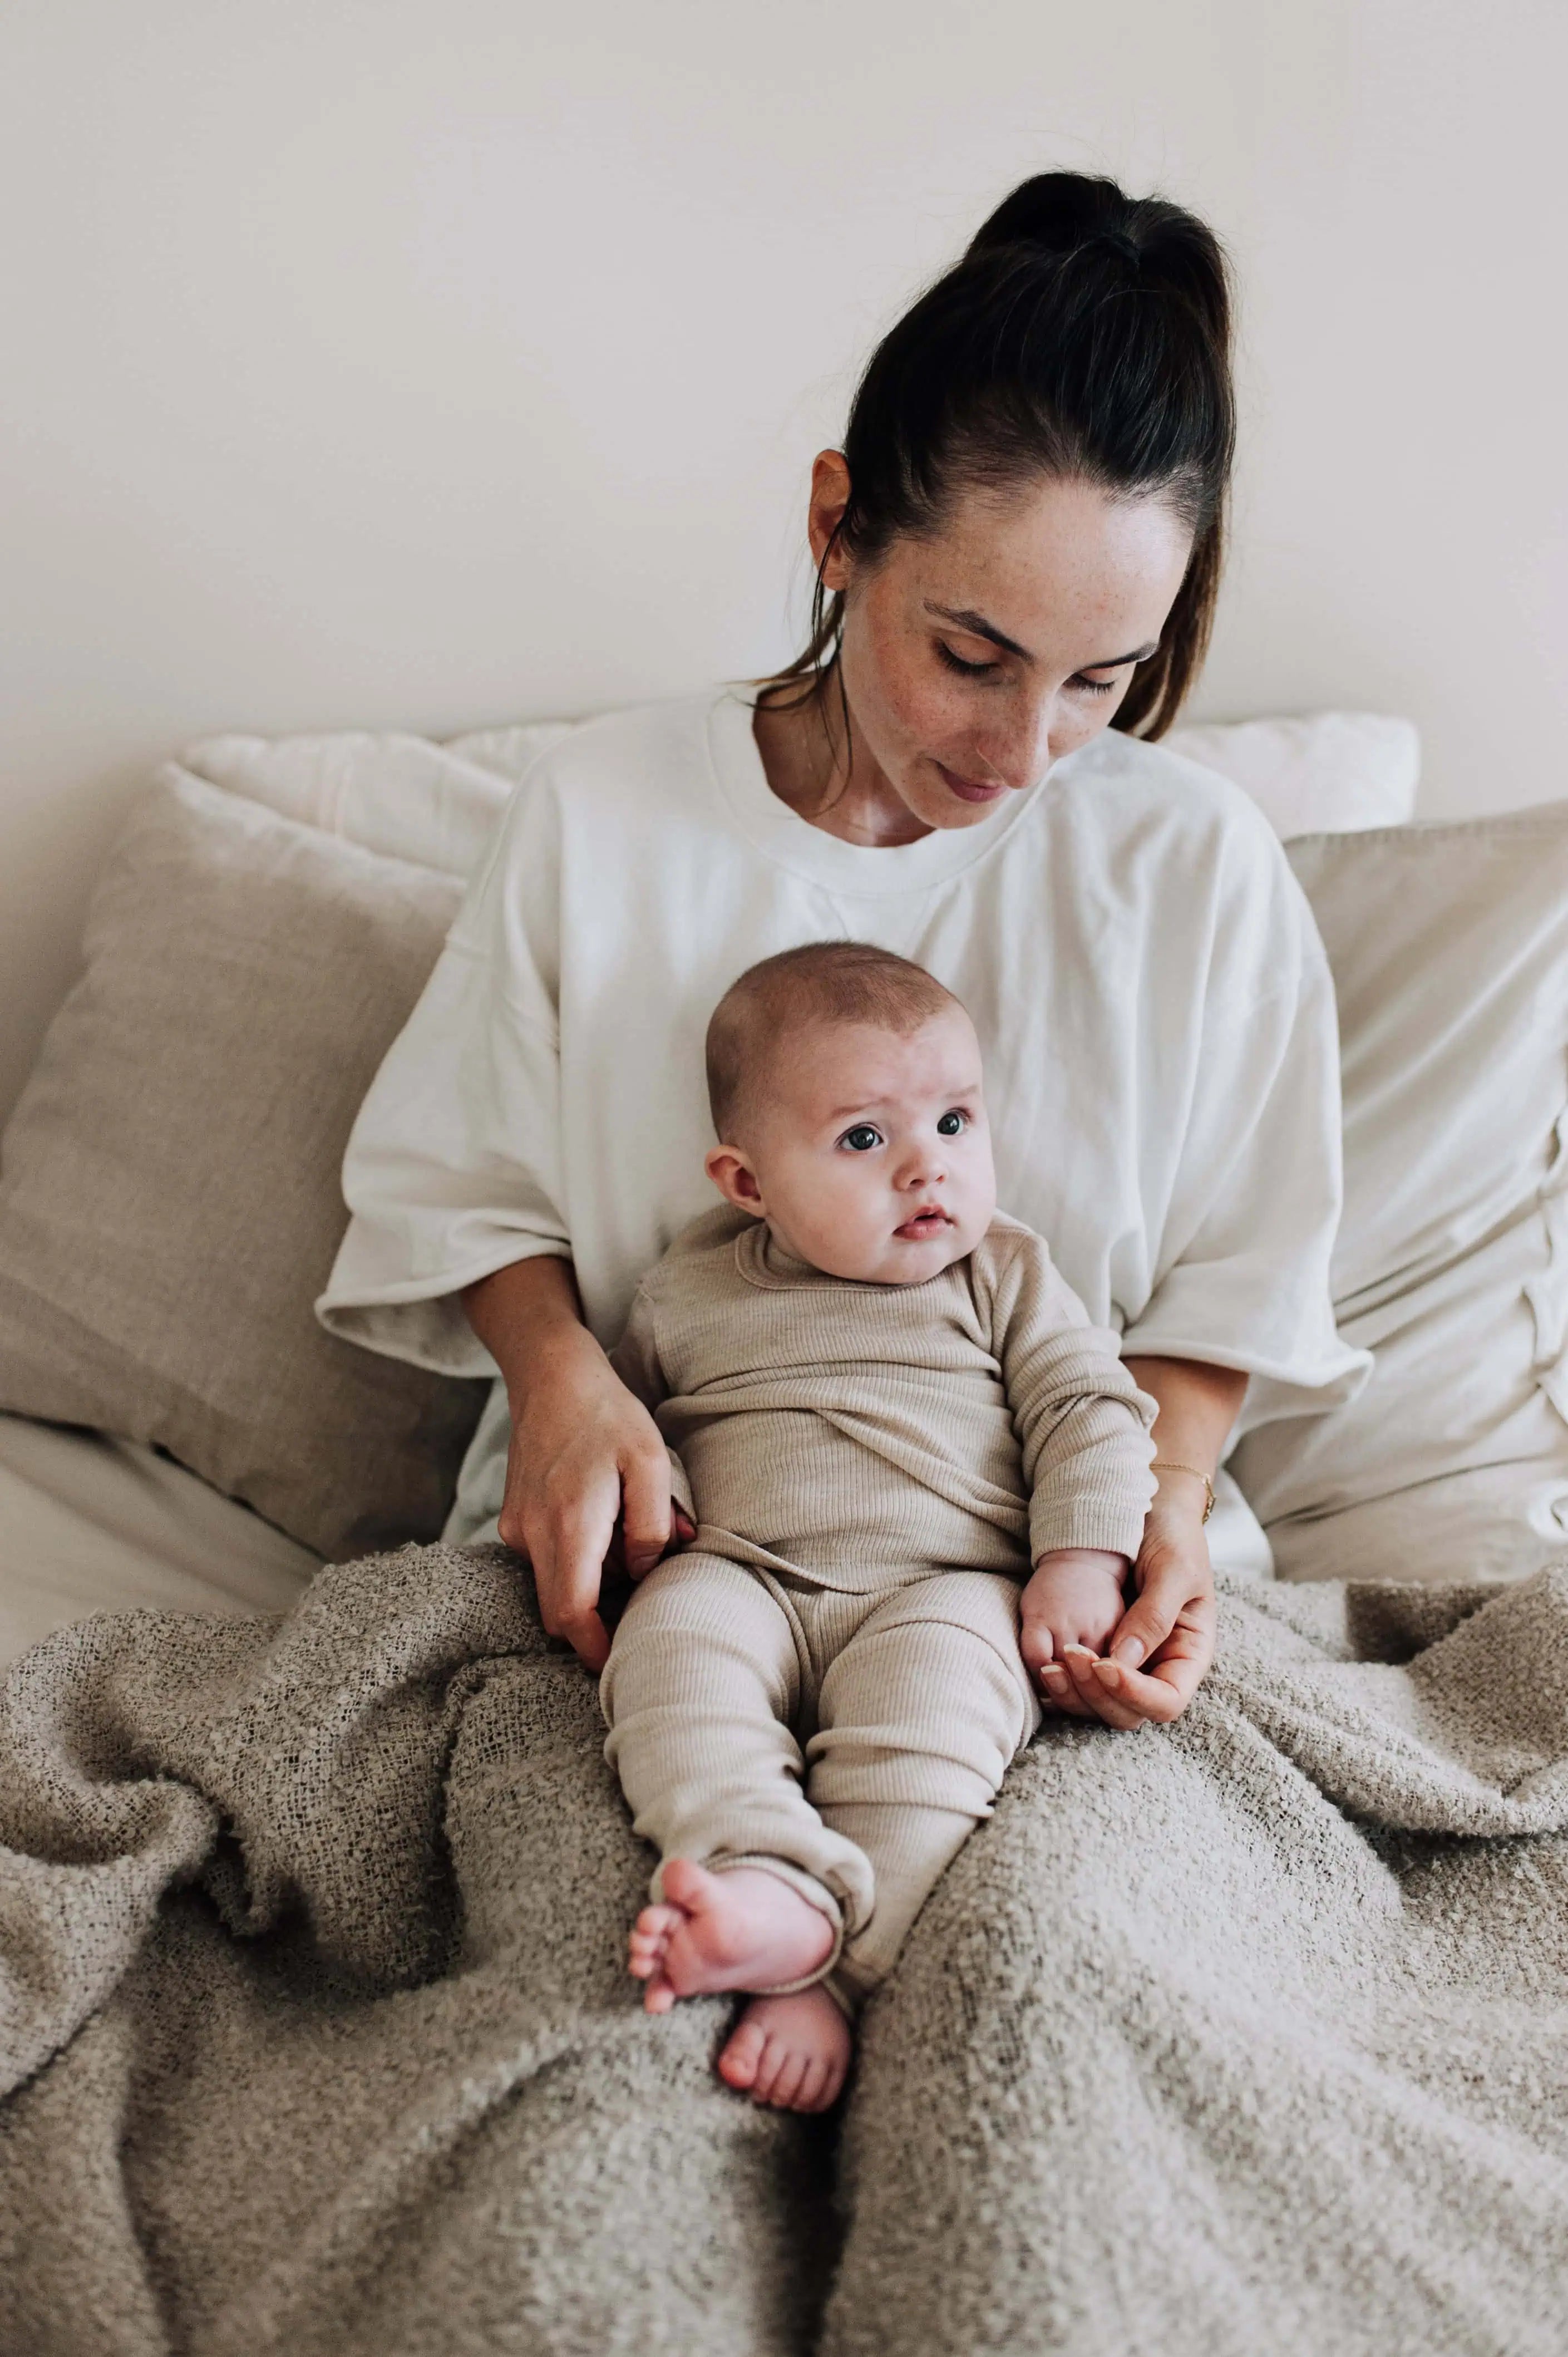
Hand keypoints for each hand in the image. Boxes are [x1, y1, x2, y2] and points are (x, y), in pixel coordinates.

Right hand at [498, 1325, 691, 1672]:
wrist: (550, 1376)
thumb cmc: (607, 1415)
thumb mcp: (650, 1463)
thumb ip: (653, 1526)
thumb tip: (646, 1573)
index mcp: (570, 1525)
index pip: (570, 1614)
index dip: (594, 1649)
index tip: (620, 1663)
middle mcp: (533, 1533)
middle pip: (557, 1611)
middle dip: (596, 1625)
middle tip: (639, 1609)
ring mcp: (517, 1527)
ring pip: (552, 1584)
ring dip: (588, 1586)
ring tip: (629, 1549)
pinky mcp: (513, 1519)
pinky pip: (545, 1560)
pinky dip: (574, 1561)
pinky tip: (604, 1529)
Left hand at [1033, 1500, 1214, 1729]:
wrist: (1148, 1512)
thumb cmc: (1172, 1536)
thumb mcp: (1175, 1569)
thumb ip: (1154, 1615)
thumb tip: (1124, 1660)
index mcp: (1187, 1656)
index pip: (1167, 1702)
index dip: (1136, 1695)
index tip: (1106, 1665)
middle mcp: (1158, 1669)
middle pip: (1129, 1713)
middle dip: (1098, 1694)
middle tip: (1072, 1655)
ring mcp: (1127, 1665)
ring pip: (1100, 1706)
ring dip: (1075, 1694)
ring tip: (1051, 1665)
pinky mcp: (1099, 1653)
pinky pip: (1081, 1685)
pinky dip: (1062, 1685)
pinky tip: (1044, 1666)